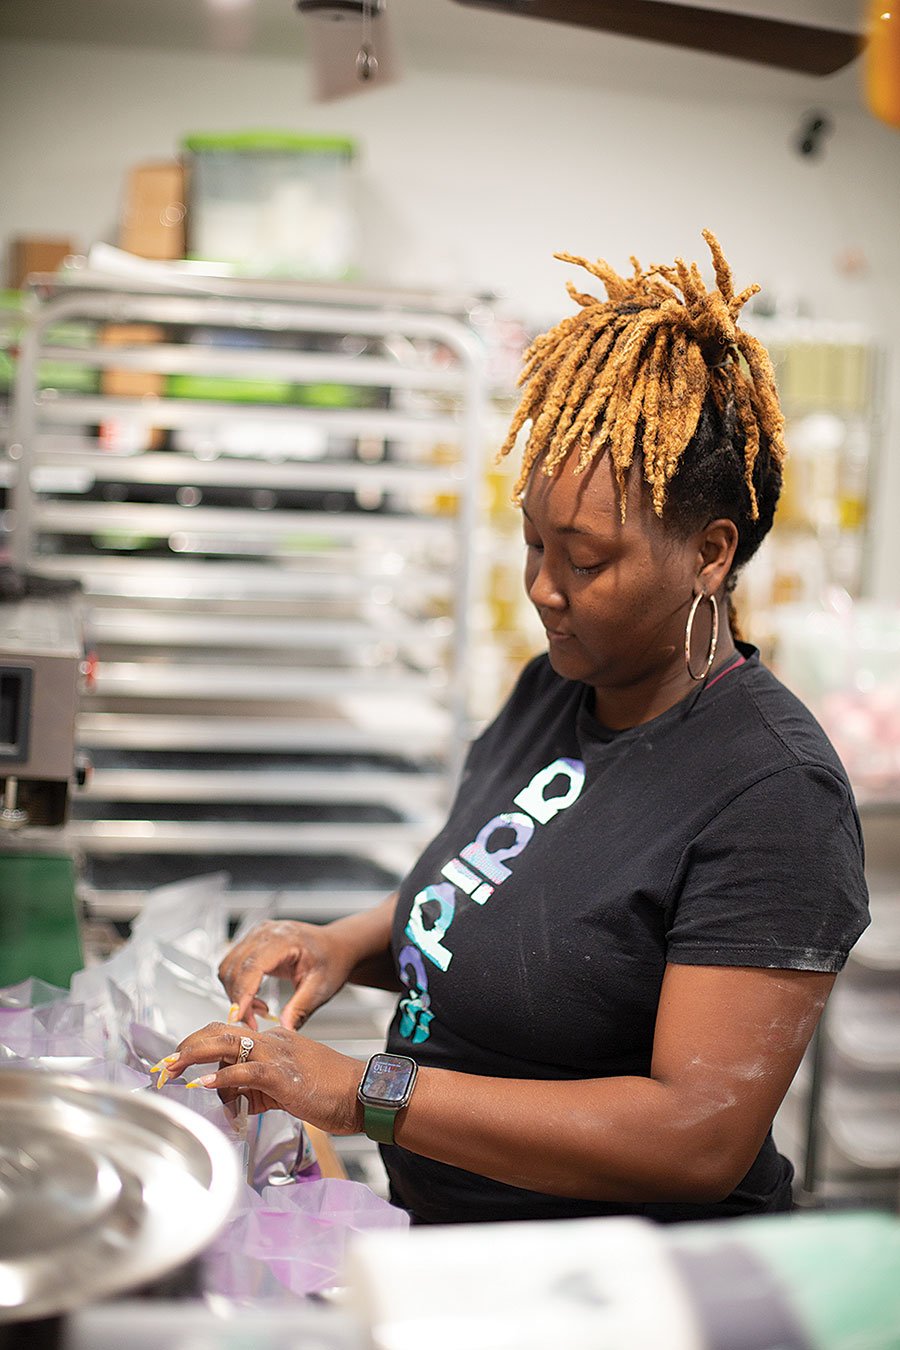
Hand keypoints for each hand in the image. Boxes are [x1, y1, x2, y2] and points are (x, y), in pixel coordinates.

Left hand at [165, 1021, 363, 1133]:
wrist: (363, 1093)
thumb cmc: (331, 1092)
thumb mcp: (287, 1089)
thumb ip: (259, 1091)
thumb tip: (233, 1101)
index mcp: (275, 1040)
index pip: (229, 1034)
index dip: (200, 1043)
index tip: (179, 1060)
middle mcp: (273, 1040)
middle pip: (221, 1031)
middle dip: (189, 1045)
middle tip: (166, 1063)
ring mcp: (278, 1054)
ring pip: (228, 1043)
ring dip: (195, 1055)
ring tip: (173, 1067)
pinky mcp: (283, 1074)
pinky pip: (246, 1071)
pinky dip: (221, 1076)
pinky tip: (204, 1083)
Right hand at [218, 920, 358, 1029]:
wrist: (336, 947)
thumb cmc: (331, 960)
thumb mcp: (320, 988)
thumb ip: (300, 1009)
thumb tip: (284, 1030)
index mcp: (284, 939)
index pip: (253, 966)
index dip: (243, 994)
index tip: (239, 1018)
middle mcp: (266, 933)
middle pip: (235, 968)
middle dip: (239, 999)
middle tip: (253, 1023)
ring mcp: (256, 935)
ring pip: (228, 967)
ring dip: (236, 993)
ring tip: (258, 1010)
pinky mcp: (252, 943)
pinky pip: (232, 965)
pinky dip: (238, 986)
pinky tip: (255, 998)